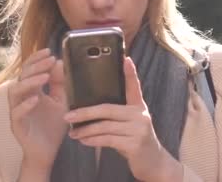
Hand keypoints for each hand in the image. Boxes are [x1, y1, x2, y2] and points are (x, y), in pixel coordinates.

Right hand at [8, 48, 67, 170]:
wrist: (48, 151)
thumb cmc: (53, 125)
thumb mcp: (62, 100)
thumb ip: (60, 83)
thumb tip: (60, 62)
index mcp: (32, 91)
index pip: (30, 70)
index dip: (36, 59)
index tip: (49, 51)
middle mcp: (22, 99)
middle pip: (22, 77)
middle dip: (35, 66)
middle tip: (49, 60)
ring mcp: (17, 111)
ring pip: (15, 92)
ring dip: (30, 82)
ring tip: (44, 77)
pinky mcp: (17, 126)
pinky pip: (16, 113)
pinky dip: (25, 105)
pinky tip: (36, 99)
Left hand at [63, 57, 181, 181]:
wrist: (153, 163)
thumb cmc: (135, 141)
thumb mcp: (130, 123)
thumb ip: (117, 114)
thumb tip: (90, 108)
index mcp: (139, 107)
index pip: (134, 86)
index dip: (130, 72)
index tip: (125, 59)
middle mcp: (141, 115)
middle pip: (108, 109)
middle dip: (85, 112)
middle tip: (68, 115)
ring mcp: (139, 129)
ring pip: (105, 126)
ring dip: (85, 130)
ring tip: (73, 133)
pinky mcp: (135, 144)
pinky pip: (108, 140)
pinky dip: (93, 140)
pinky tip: (83, 141)